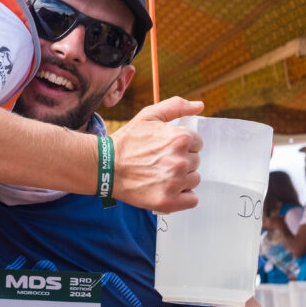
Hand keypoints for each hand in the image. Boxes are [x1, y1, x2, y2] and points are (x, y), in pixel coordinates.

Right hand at [111, 97, 203, 213]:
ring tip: (161, 177)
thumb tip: (200, 105)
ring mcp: (175, 183)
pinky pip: (191, 200)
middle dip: (182, 162)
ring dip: (182, 180)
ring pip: (194, 181)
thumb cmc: (126, 142)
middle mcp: (181, 161)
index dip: (183, 147)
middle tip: (160, 164)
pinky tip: (168, 190)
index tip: (167, 151)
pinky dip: (183, 197)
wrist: (105, 167)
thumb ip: (176, 106)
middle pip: (195, 163)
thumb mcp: (149, 116)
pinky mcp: (168, 201)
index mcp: (180, 139)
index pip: (197, 144)